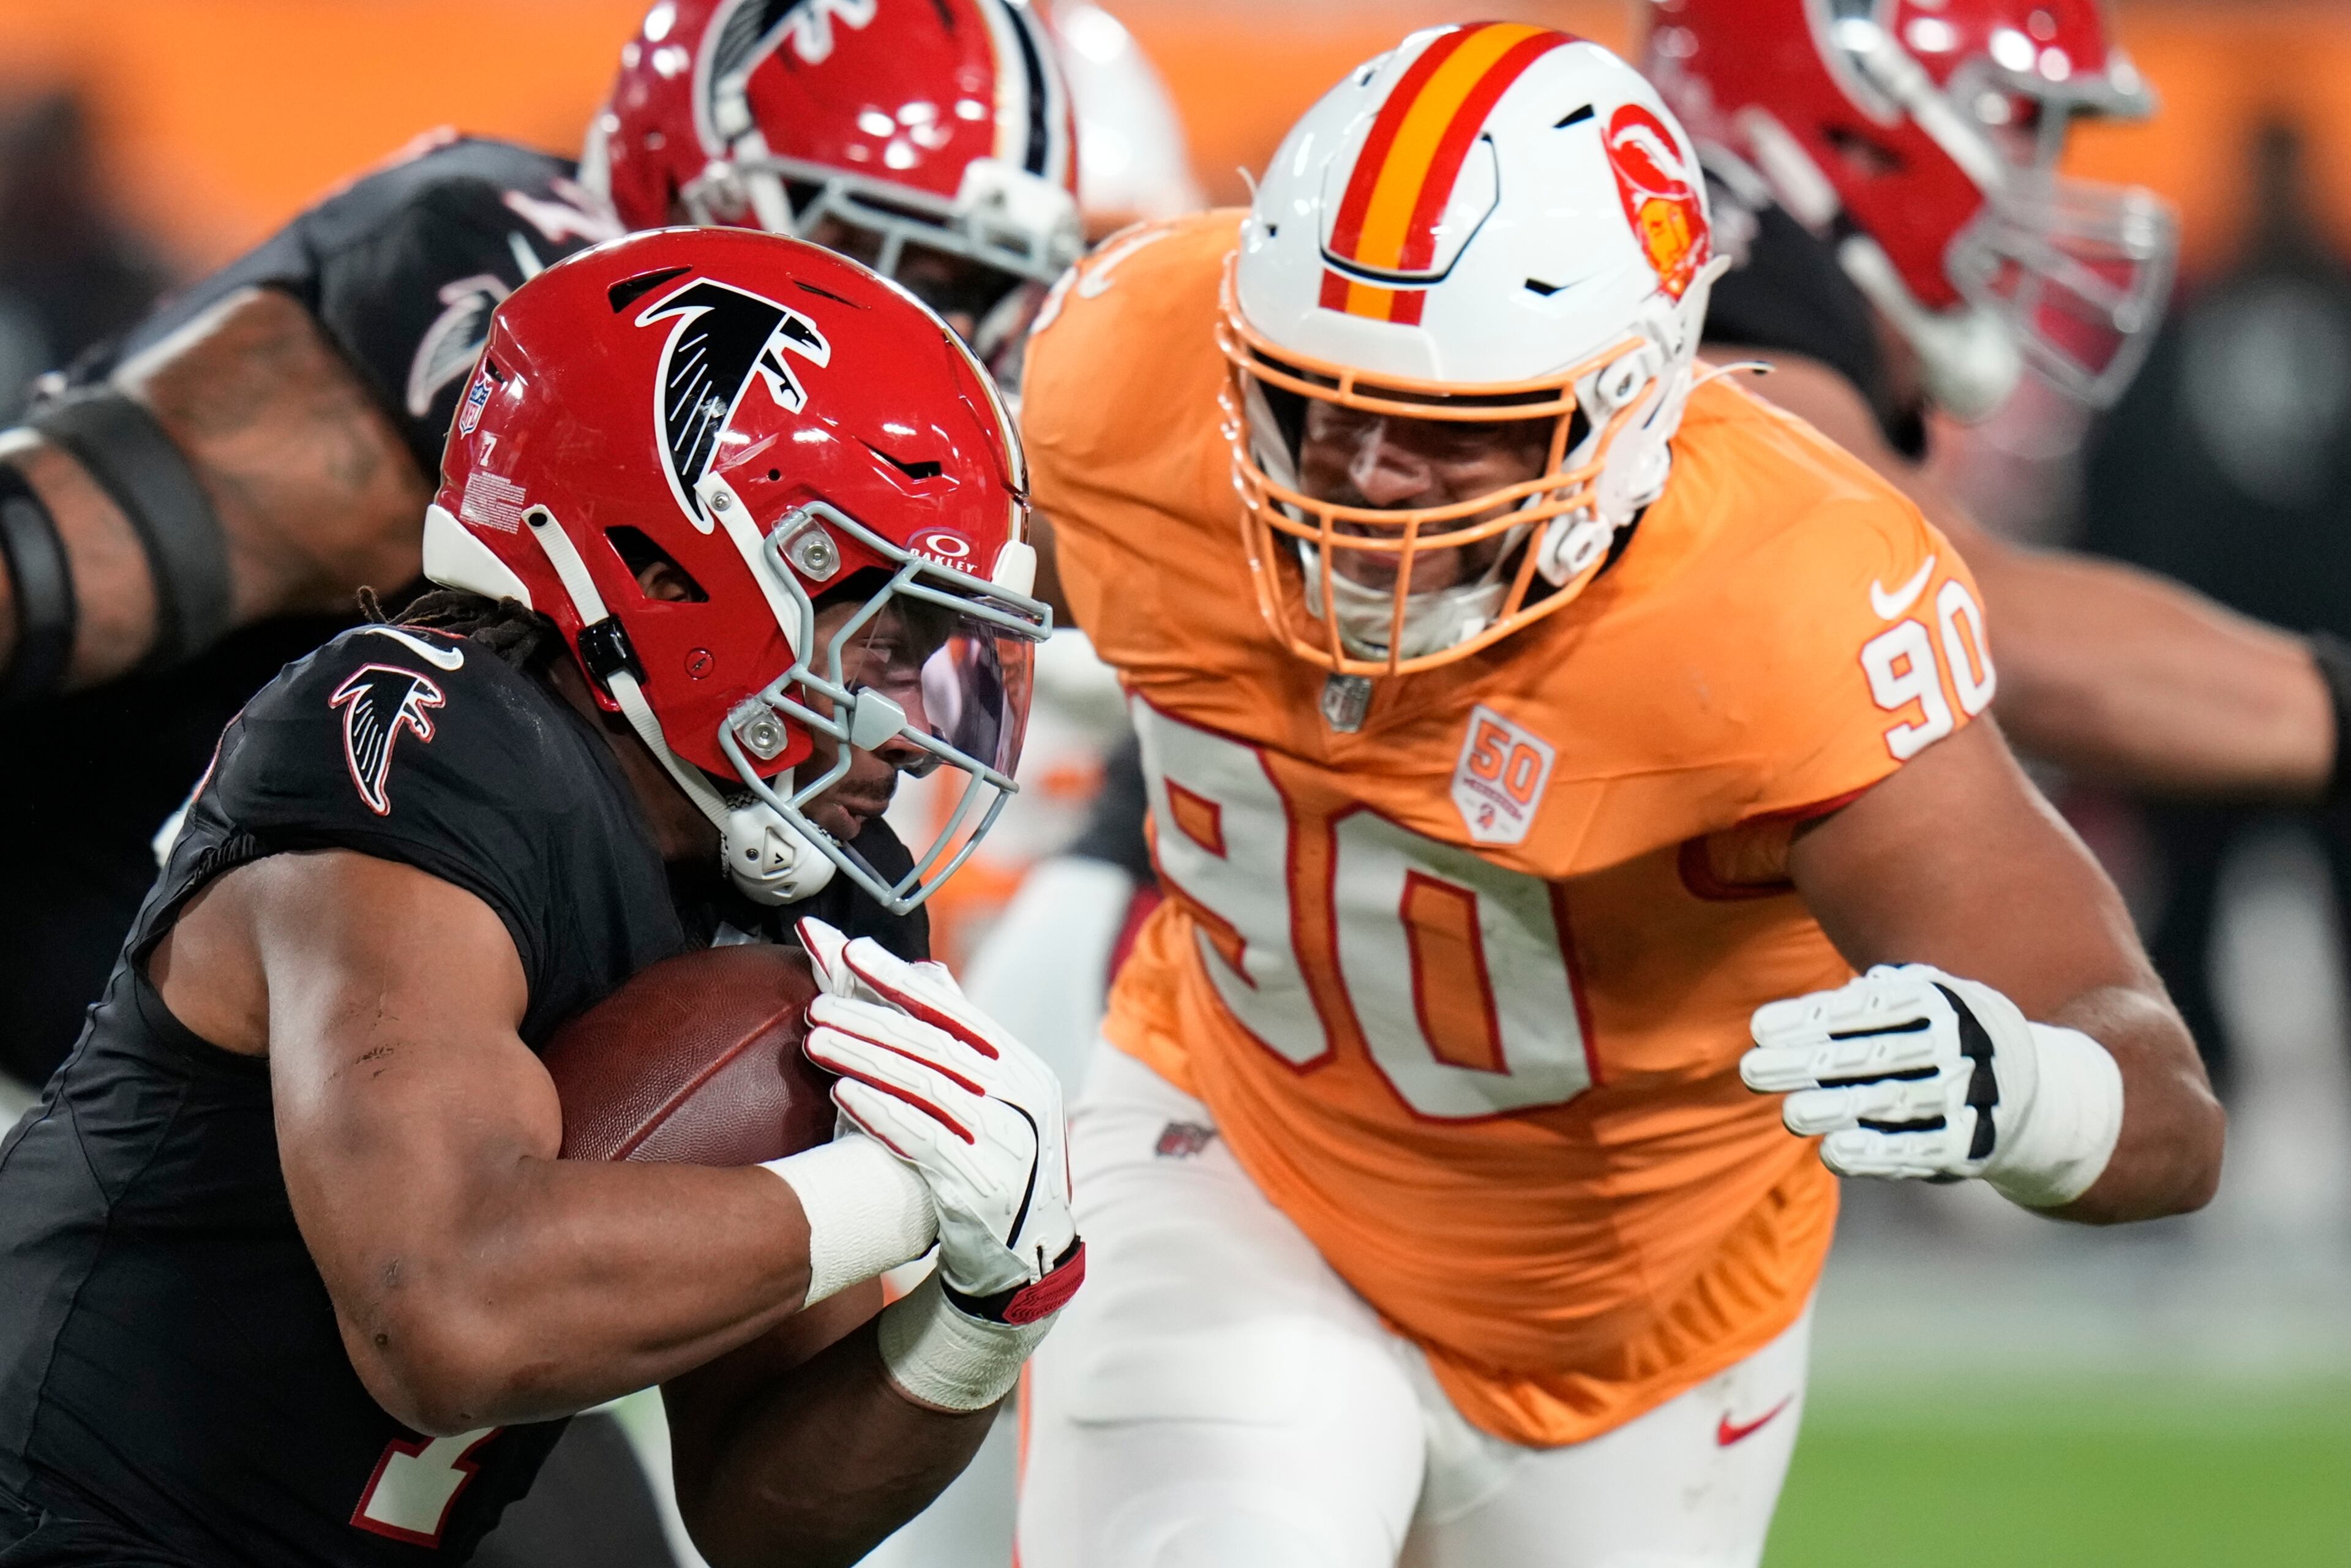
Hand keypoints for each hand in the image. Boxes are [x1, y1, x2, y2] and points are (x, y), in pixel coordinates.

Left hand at [798, 919, 1082, 1323]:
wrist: (1022, 1258)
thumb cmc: (990, 1166)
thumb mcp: (989, 1100)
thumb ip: (956, 1039)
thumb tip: (924, 972)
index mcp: (1021, 1068)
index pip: (955, 1011)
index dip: (900, 980)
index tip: (850, 951)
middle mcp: (1021, 1097)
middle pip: (935, 1045)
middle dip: (870, 1018)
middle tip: (816, 1003)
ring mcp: (1006, 1142)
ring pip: (927, 1086)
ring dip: (865, 1058)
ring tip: (814, 1040)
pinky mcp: (981, 1184)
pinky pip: (926, 1139)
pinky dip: (883, 1112)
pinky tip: (845, 1094)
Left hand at [1743, 964, 2052, 1185]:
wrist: (2032, 1090)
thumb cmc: (1941, 1036)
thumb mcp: (1916, 1002)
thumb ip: (1861, 1003)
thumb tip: (1790, 1019)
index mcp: (1939, 999)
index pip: (1866, 1007)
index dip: (1812, 1017)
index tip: (1759, 1029)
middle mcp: (1958, 1043)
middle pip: (1875, 1054)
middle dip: (1810, 1063)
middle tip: (1752, 1070)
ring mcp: (1968, 1094)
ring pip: (1896, 1102)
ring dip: (1839, 1110)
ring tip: (1791, 1114)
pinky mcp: (1972, 1143)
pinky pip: (1920, 1147)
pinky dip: (1877, 1153)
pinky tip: (1832, 1153)